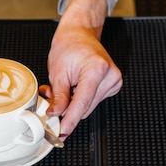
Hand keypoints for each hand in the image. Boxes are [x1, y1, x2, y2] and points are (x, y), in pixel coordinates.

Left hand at [42, 0, 121, 139]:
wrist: (80, 33)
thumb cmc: (69, 45)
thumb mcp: (58, 72)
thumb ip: (58, 96)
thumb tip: (55, 114)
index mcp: (97, 70)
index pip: (82, 103)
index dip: (70, 120)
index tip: (62, 132)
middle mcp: (110, 76)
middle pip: (85, 107)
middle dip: (67, 109)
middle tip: (50, 101)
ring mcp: (114, 81)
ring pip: (89, 106)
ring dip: (73, 104)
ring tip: (63, 88)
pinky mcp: (113, 85)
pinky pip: (93, 100)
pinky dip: (81, 99)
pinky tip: (74, 87)